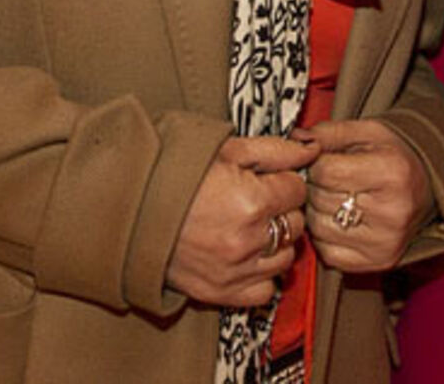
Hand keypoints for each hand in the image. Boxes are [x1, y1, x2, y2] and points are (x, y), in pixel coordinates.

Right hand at [166, 135, 318, 307]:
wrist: (130, 209)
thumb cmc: (176, 174)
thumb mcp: (227, 150)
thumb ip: (276, 151)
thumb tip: (312, 150)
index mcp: (251, 201)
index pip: (298, 191)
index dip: (283, 182)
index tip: (265, 180)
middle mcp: (247, 240)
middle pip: (295, 225)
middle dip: (282, 211)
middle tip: (256, 202)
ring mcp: (234, 270)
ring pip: (285, 258)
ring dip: (274, 243)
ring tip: (249, 228)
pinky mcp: (220, 292)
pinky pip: (264, 291)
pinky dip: (261, 276)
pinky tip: (246, 257)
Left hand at [302, 118, 434, 272]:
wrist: (426, 188)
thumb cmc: (394, 157)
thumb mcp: (367, 133)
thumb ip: (328, 133)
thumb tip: (294, 139)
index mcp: (392, 172)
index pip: (325, 171)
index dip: (315, 163)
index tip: (322, 160)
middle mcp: (392, 211)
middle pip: (320, 199)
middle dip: (315, 186)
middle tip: (330, 178)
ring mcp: (385, 241)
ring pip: (318, 227)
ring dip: (317, 211)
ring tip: (336, 197)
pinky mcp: (377, 261)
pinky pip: (327, 252)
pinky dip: (325, 235)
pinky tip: (340, 220)